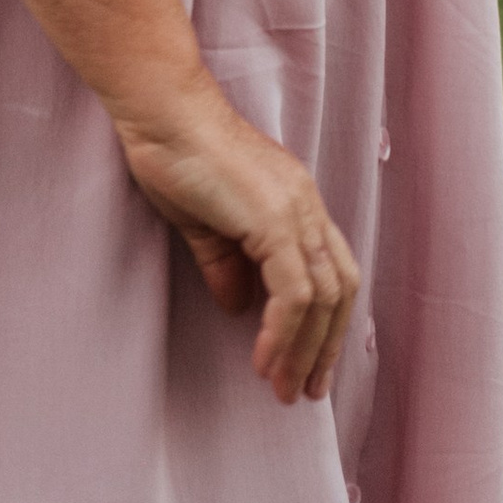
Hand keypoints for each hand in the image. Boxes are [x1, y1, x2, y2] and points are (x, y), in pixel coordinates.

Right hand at [116, 77, 361, 406]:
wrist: (163, 112)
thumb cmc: (174, 154)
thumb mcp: (203, 221)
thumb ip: (225, 262)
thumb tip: (238, 306)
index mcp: (295, 200)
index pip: (332, 270)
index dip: (325, 321)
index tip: (307, 364)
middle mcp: (306, 204)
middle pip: (340, 289)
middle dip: (325, 347)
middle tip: (304, 391)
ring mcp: (295, 210)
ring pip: (322, 298)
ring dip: (304, 351)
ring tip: (282, 389)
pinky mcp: (274, 220)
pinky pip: (293, 292)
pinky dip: (283, 332)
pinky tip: (263, 359)